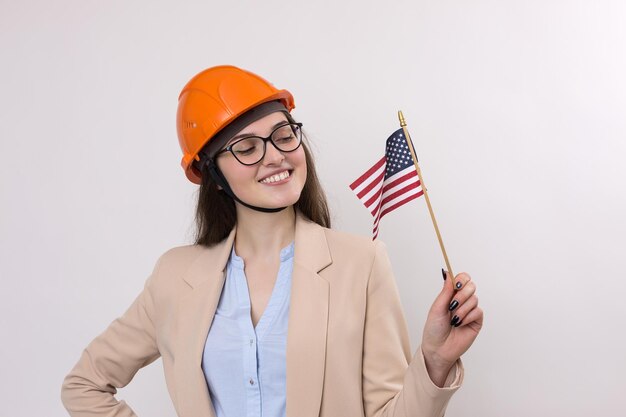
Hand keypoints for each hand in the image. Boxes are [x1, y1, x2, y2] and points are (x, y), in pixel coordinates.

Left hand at [421, 270, 482, 386]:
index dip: (462, 279)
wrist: (438, 348)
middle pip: (471, 286)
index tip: (456, 286)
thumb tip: (447, 272)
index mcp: (451, 295)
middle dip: (461, 295)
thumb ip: (446, 290)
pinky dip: (468, 317)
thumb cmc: (434, 328)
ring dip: (462, 309)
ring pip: (474, 299)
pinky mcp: (476, 321)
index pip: (462, 279)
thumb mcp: (437, 307)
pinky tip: (460, 324)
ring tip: (453, 320)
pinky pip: (478, 311)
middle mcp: (462, 301)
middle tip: (452, 306)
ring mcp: (470, 310)